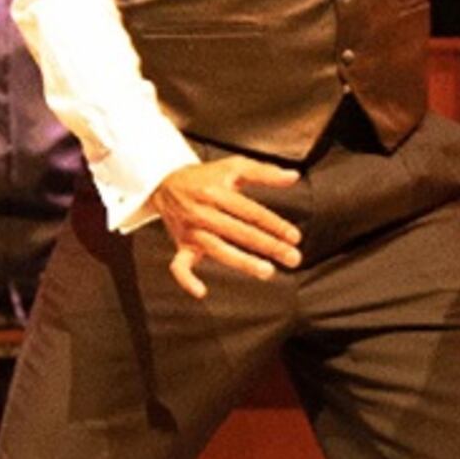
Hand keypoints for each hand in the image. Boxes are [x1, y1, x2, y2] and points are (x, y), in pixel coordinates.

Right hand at [144, 154, 303, 299]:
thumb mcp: (233, 166)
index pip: (250, 211)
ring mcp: (192, 231)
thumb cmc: (204, 177)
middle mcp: (203, 212)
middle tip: (292, 257)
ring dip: (243, 262)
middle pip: (240, 232)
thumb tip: (292, 177)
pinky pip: (179, 266)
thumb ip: (264, 172)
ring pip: (218, 250)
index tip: (294, 236)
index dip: (275, 224)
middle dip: (268, 246)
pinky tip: (201, 291)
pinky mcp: (182, 246)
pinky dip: (186, 280)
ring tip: (266, 271)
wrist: (165, 183)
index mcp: (217, 192)